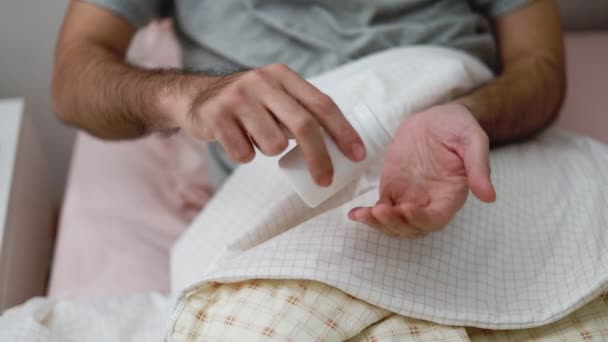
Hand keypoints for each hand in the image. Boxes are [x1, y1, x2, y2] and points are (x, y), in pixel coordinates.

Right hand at [178, 64, 365, 186]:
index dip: (343, 131)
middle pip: (303, 125)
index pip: (322, 104)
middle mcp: (262, 82)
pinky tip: (236, 140)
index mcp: (283, 75)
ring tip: (256, 138)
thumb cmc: (247, 104)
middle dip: (320, 158)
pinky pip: (244, 154)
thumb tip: (338, 145)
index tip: (357, 155)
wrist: (195, 97)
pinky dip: (244, 155)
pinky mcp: (216, 116)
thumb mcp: (274, 95)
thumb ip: (300, 111)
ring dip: (269, 151)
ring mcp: (237, 98)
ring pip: (273, 144)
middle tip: (326, 180)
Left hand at [348, 103, 495, 238]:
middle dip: (395, 224)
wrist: (438, 117)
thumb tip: (490, 197)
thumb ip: (479, 167)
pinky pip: (380, 209)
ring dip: (379, 224)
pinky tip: (354, 214)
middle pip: (412, 227)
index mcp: (450, 195)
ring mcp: (409, 197)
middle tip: (380, 211)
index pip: (436, 218)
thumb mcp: (473, 140)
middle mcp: (430, 201)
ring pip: (394, 223)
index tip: (406, 209)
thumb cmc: (459, 127)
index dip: (421, 219)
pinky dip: (367, 215)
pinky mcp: (393, 189)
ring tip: (363, 215)